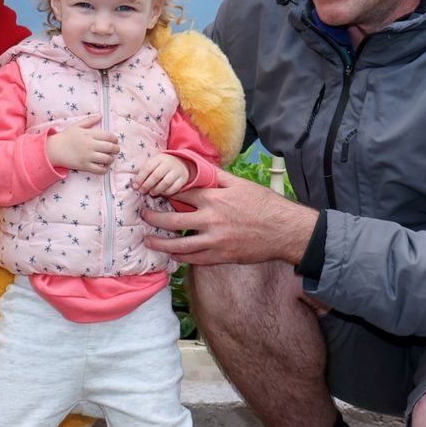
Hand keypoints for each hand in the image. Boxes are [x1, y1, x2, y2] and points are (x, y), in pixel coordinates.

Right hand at [46, 114, 120, 173]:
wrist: (54, 149)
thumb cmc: (66, 137)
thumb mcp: (77, 125)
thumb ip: (90, 120)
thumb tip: (101, 115)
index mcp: (89, 134)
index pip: (108, 136)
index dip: (115, 139)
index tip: (115, 141)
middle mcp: (90, 145)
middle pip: (110, 148)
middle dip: (116, 149)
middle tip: (115, 150)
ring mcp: (87, 156)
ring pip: (106, 159)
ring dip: (111, 159)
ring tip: (110, 158)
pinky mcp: (84, 166)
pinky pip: (99, 170)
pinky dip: (105, 169)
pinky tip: (104, 167)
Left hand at [136, 152, 194, 196]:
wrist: (180, 163)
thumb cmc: (161, 166)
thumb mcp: (154, 164)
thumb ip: (144, 173)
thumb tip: (134, 185)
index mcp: (159, 158)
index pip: (148, 168)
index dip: (140, 178)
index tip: (135, 186)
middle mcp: (169, 164)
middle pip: (156, 175)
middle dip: (147, 185)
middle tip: (142, 191)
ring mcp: (177, 171)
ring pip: (166, 182)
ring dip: (157, 190)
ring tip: (151, 193)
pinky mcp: (183, 179)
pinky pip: (174, 188)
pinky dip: (167, 192)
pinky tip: (162, 193)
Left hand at [139, 171, 318, 264]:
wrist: (284, 230)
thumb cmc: (264, 205)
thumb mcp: (241, 184)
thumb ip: (217, 177)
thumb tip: (199, 167)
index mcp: (214, 198)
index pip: (181, 193)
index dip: (163, 192)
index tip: (151, 191)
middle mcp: (211, 219)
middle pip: (172, 220)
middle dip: (153, 217)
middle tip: (142, 215)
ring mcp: (215, 240)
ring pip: (178, 244)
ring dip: (160, 243)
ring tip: (147, 240)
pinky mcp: (221, 256)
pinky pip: (194, 259)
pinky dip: (180, 257)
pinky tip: (171, 255)